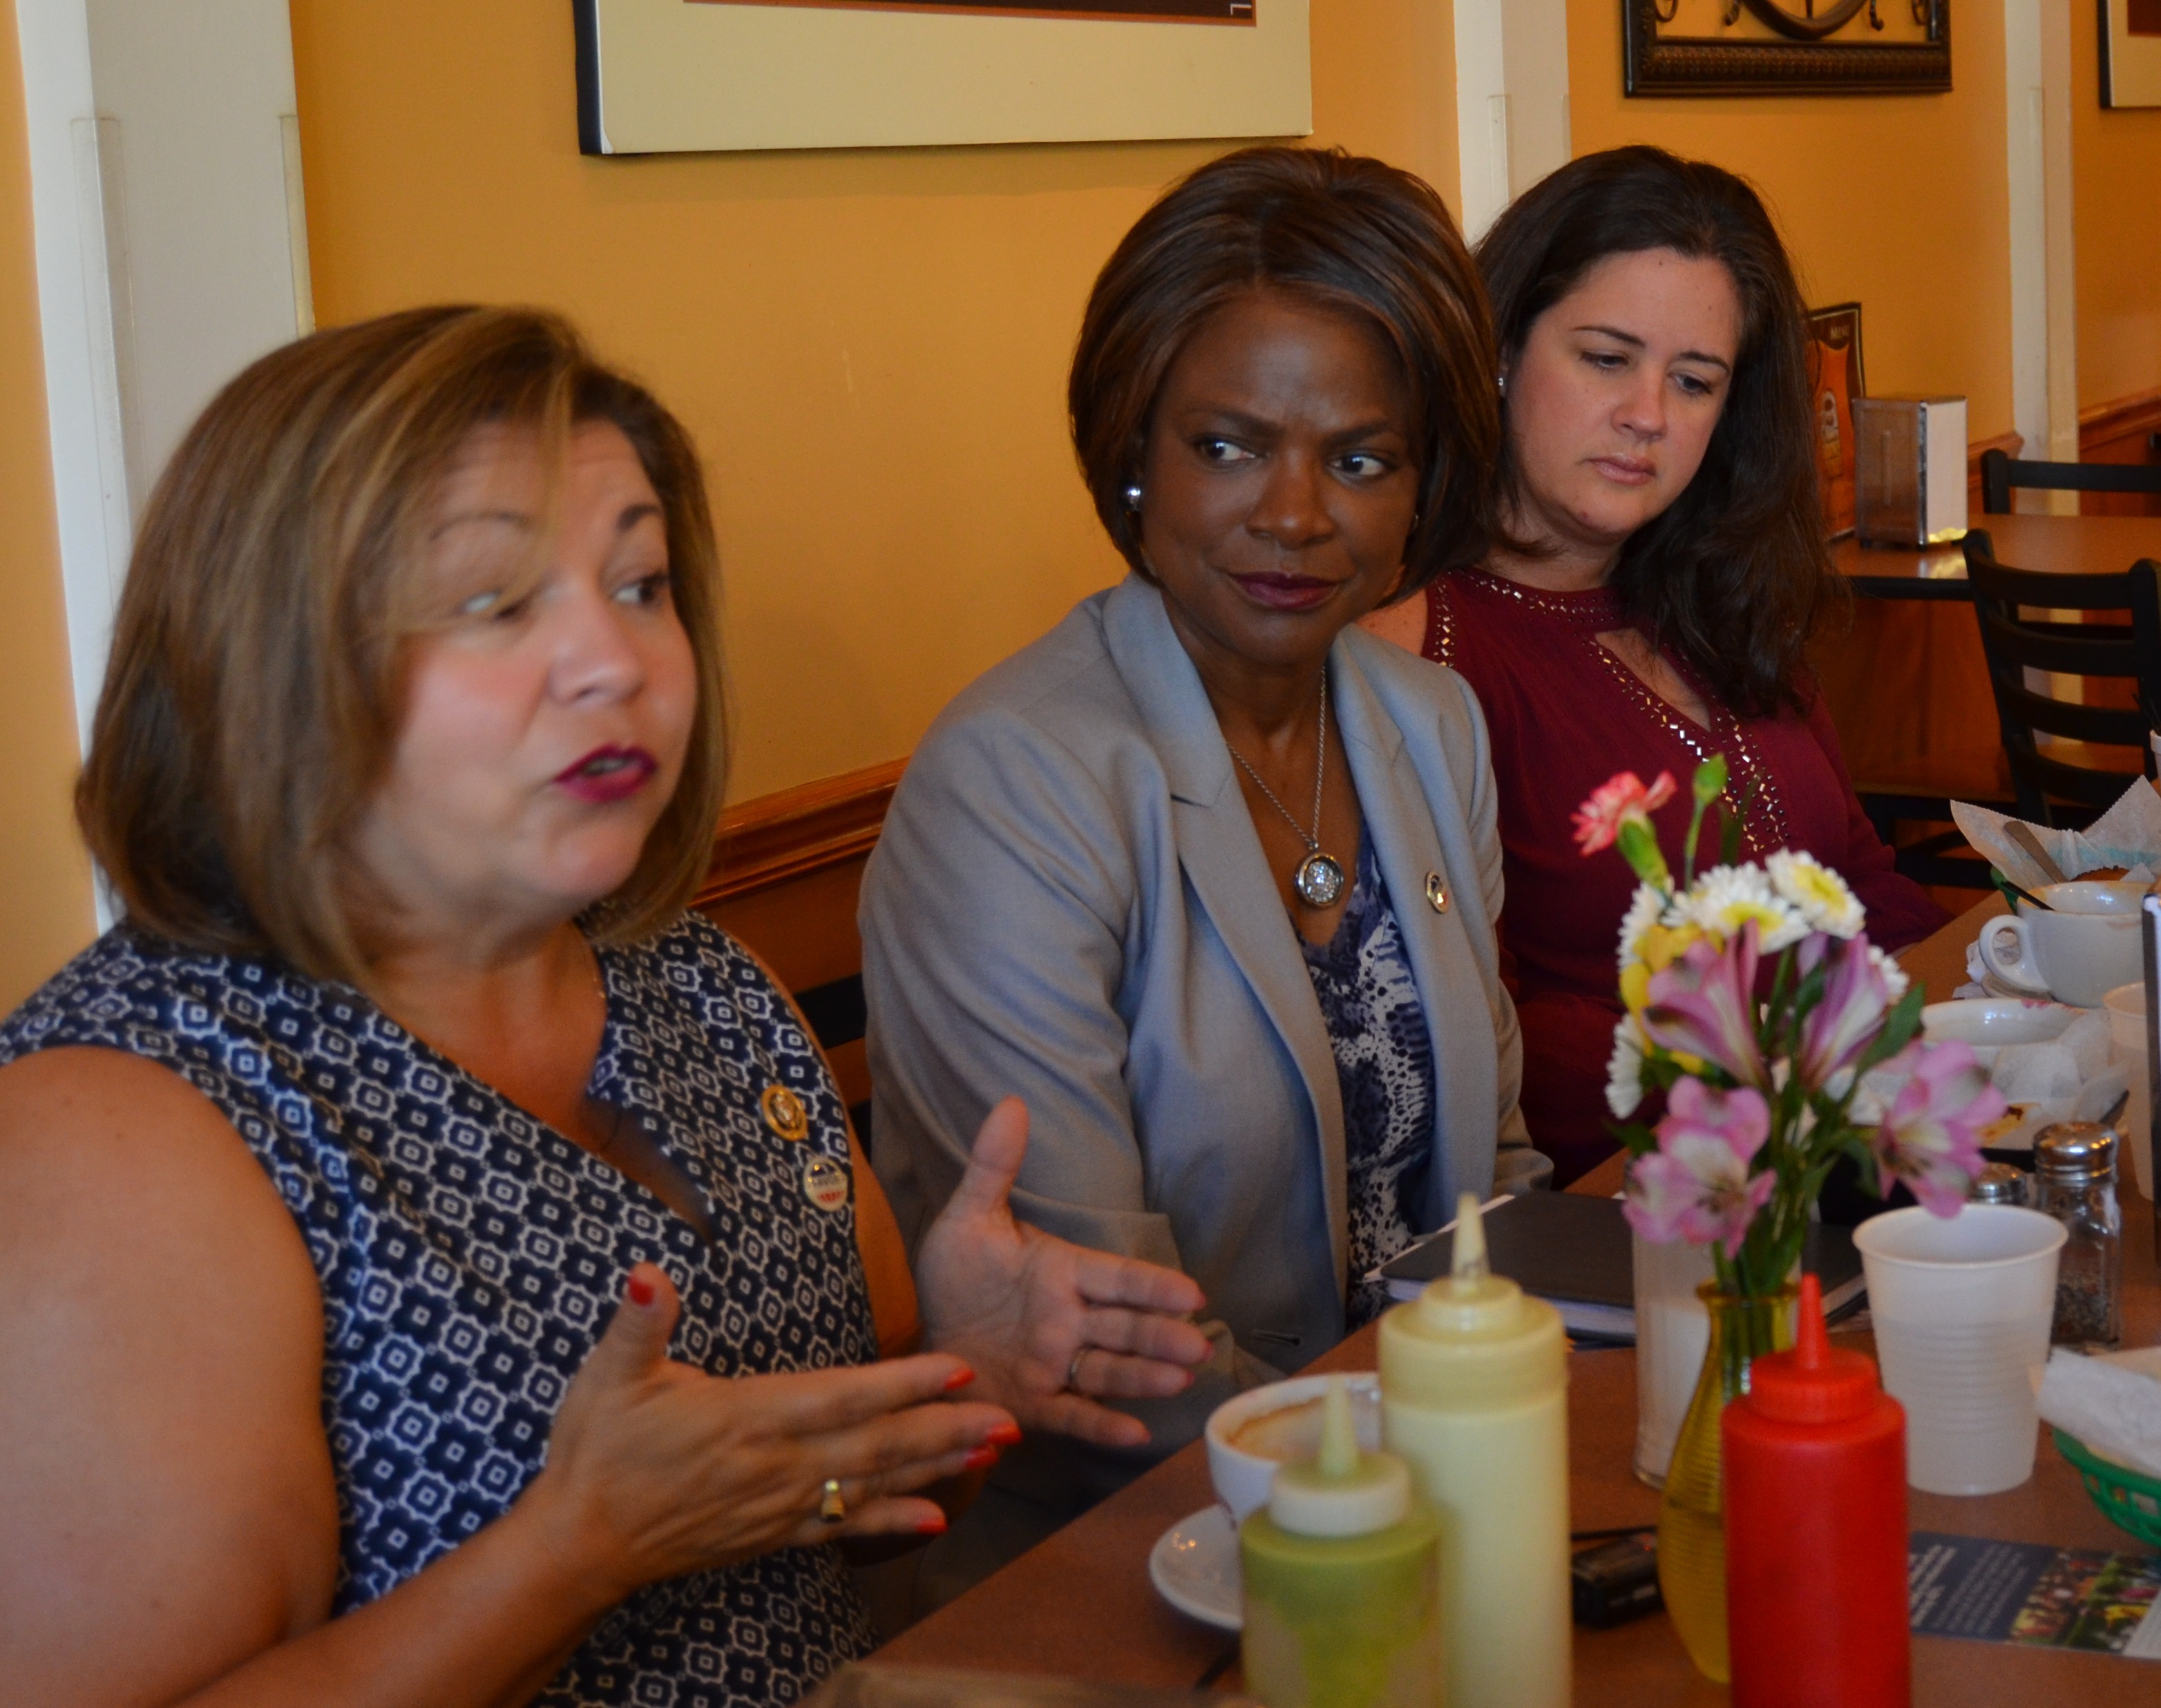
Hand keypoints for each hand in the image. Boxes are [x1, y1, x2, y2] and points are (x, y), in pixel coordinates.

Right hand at [523, 1266, 1017, 1602]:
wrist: (580, 1543)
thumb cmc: (598, 1451)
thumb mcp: (608, 1377)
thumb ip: (639, 1324)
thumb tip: (648, 1274)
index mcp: (749, 1417)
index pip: (842, 1396)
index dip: (903, 1383)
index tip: (958, 1368)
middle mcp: (777, 1464)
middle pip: (879, 1445)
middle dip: (948, 1430)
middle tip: (1010, 1420)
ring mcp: (780, 1504)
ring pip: (874, 1484)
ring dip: (938, 1468)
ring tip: (993, 1454)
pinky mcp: (773, 1534)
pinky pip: (845, 1529)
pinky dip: (893, 1522)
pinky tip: (936, 1521)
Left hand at [913, 1097, 1211, 1448]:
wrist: (925, 1335)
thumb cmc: (958, 1276)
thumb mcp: (968, 1218)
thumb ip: (992, 1166)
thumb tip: (1010, 1102)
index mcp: (1060, 1274)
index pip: (1114, 1278)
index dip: (1151, 1286)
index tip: (1191, 1293)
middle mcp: (1068, 1321)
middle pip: (1122, 1328)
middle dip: (1159, 1336)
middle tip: (1198, 1348)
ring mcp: (1055, 1364)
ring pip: (1108, 1369)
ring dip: (1143, 1377)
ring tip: (1180, 1381)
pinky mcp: (1035, 1402)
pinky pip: (1072, 1414)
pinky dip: (1102, 1426)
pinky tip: (1135, 1435)